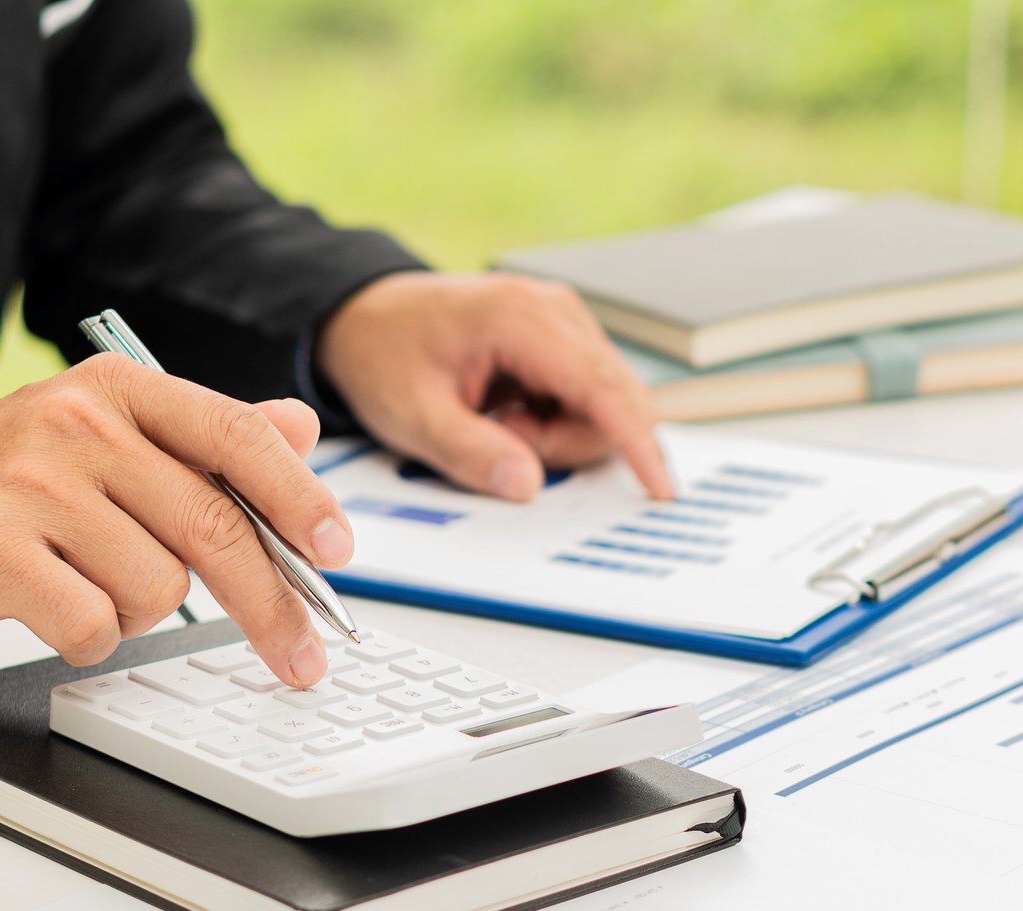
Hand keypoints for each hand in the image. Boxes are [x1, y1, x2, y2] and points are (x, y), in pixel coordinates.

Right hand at [0, 355, 352, 685]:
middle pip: (215, 529)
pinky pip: (93, 624)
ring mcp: (29, 485)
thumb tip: (300, 427)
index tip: (339, 551)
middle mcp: (77, 424)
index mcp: (120, 391)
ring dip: (140, 610)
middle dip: (270, 605)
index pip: (237, 436)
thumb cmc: (11, 487)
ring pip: (158, 588)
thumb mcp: (110, 443)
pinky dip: (88, 636)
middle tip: (300, 656)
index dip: (299, 497)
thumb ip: (206, 440)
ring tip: (88, 582)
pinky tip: (53, 608)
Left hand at [313, 271, 672, 501]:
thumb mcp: (412, 415)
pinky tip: (510, 413)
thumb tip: (527, 484)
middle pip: (615, 400)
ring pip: (606, 403)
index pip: (602, 388)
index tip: (659, 486)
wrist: (362, 316)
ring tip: (497, 422)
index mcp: (521, 318)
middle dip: (566, 442)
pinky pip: (587, 397)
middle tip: (501, 439)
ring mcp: (564, 322)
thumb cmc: (384, 354)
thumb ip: (469, 452)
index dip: (636, 442)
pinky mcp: (563, 340)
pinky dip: (556, 421)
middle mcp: (555, 311)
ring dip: (559, 433)